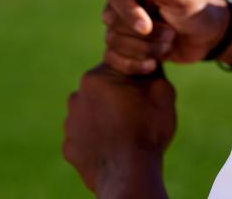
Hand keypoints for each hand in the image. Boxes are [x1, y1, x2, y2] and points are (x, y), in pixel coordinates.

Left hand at [63, 64, 174, 195]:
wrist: (129, 171)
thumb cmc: (148, 127)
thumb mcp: (162, 89)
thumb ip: (152, 70)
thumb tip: (149, 60)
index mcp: (96, 77)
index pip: (117, 65)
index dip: (135, 74)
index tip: (146, 86)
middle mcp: (76, 96)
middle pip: (102, 88)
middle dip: (118, 94)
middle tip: (138, 110)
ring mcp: (70, 124)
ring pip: (92, 112)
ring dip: (106, 116)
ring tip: (127, 130)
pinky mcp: (69, 147)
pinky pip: (86, 136)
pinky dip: (98, 138)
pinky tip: (115, 146)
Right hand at [102, 0, 227, 74]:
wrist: (210, 37)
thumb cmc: (200, 10)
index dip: (127, 11)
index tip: (146, 26)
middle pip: (111, 19)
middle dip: (143, 34)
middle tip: (171, 34)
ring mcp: (122, 21)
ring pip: (112, 40)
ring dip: (144, 49)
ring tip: (169, 43)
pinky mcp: (124, 42)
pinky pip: (112, 58)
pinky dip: (133, 64)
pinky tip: (153, 64)